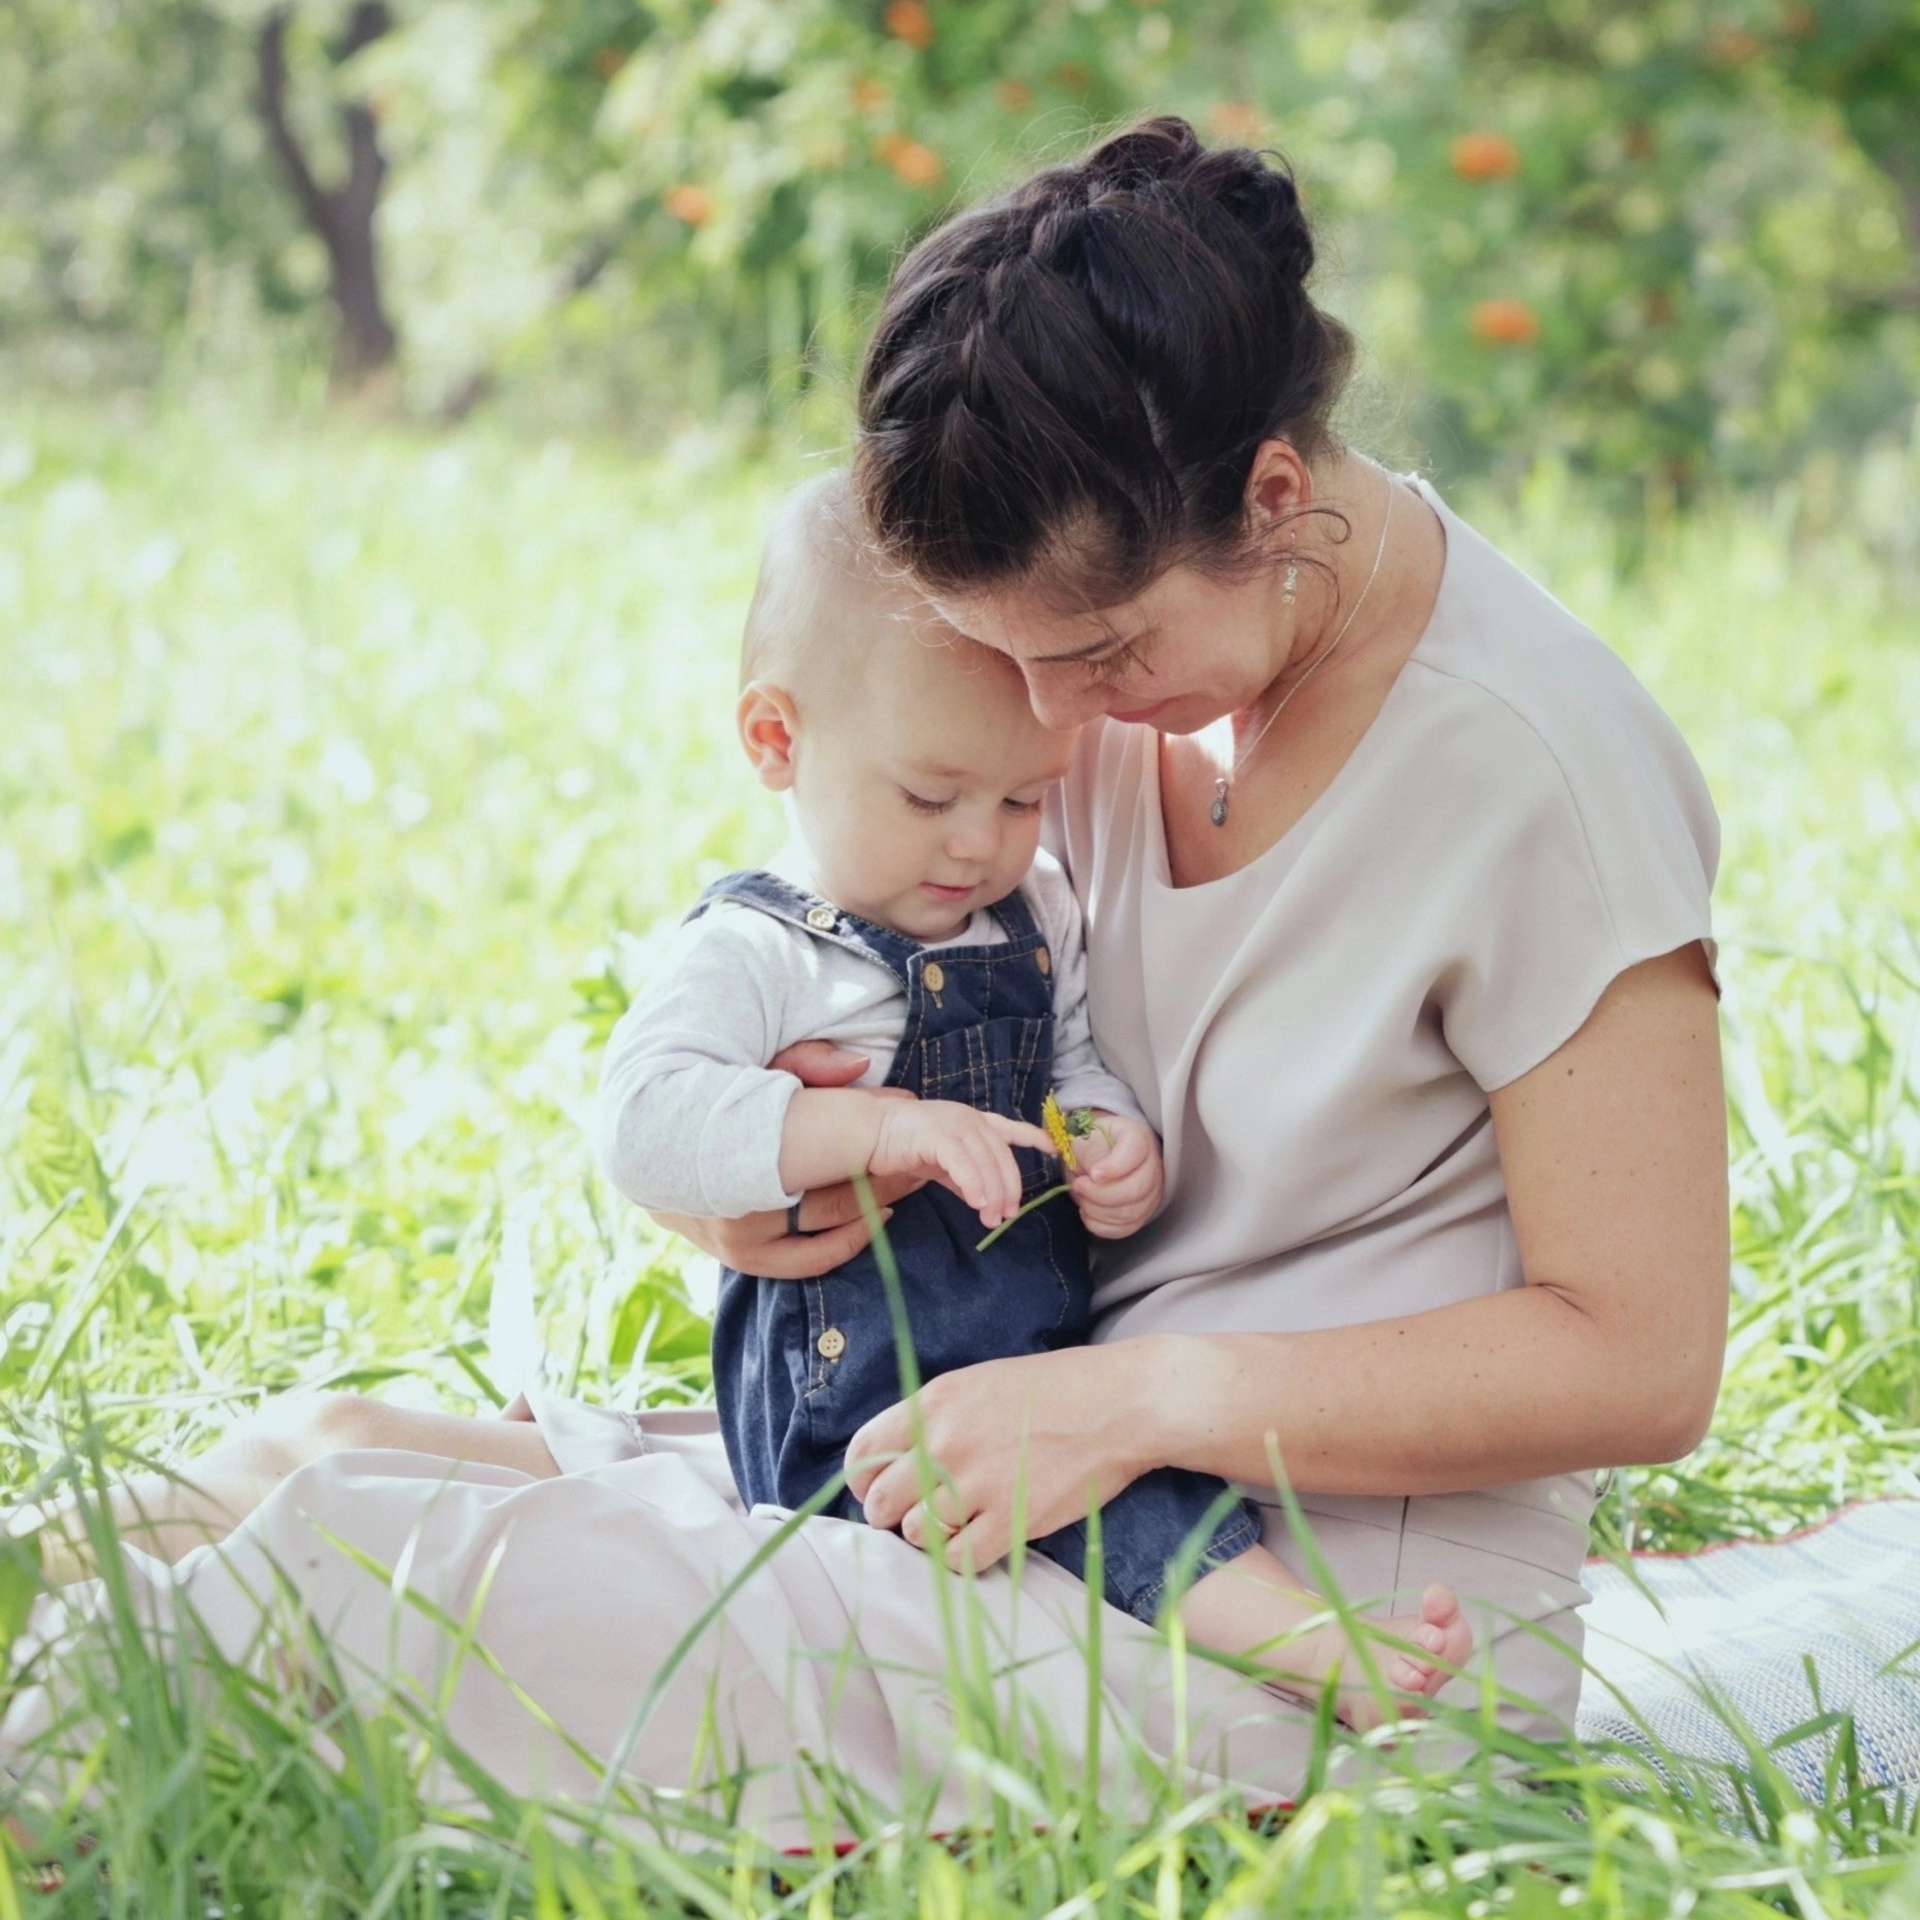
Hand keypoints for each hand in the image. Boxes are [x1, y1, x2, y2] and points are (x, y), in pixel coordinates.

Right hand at [645, 1040, 924, 1278]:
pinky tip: (878, 1216)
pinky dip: (848, 1240)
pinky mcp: (741, 1257)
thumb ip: (806, 1062)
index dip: (877, 1126)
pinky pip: (808, 1260)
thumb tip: (859, 1066)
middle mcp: (738, 1202)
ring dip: (876, 1203)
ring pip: (830, 1228)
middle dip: (887, 1168)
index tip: (906, 1109)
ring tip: (907, 1179)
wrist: (646, 1141)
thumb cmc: (712, 1092)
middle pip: (838, 1192)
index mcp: (740, 1145)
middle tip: (920, 1152)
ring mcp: (737, 1237)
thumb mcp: (755, 1063)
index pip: (832, 1146)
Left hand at [844, 1340, 1165, 1570]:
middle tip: (916, 1513)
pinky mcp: (1009, 1521)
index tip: (878, 1490)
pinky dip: (960, 1557)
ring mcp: (976, 1484)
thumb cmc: (1051, 1390)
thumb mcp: (977, 1384)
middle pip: (880, 1501)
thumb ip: (931, 1418)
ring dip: (930, 1534)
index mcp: (933, 1403)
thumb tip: (892, 1462)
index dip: (864, 1480)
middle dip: (891, 1513)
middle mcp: (945, 1443)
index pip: (863, 1453)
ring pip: (915, 1532)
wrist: (1118, 1404)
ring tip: (958, 1521)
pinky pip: (955, 1559)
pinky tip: (979, 1538)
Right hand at [870, 1100, 1057, 1228]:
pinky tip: (977, 1203)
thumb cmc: (905, 1145)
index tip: (1055, 1150)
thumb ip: (963, 1177)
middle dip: (1009, 1188)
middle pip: (1002, 1156)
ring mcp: (954, 1124)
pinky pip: (963, 1163)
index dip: (1034, 1138)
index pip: (1011, 1128)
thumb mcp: (942, 1163)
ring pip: (986, 1162)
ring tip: (992, 1218)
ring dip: (993, 1193)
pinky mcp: (937, 1135)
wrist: (870, 1133)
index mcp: (973, 1121)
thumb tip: (982, 1200)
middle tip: (1007, 1215)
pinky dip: (974, 1183)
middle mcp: (969, 1119)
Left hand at [1069, 1111, 1163, 1238]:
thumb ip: (1087, 1151)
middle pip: (1135, 1190)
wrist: (1099, 1154)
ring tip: (1081, 1196)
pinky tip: (1087, 1211)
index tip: (1093, 1174)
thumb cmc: (1094, 1142)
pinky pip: (1123, 1229)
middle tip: (1078, 1185)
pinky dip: (1100, 1225)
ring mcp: (1150, 1194)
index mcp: (1138, 1139)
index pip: (1134, 1153)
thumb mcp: (1086, 1135)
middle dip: (1099, 1194)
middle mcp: (1152, 1167)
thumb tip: (1084, 1170)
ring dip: (1096, 1210)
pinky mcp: (1141, 1215)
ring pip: (1128, 1213)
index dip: (1114, 1167)